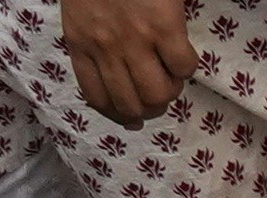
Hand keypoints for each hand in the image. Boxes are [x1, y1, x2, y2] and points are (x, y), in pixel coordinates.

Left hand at [62, 0, 200, 124]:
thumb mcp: (81, 9)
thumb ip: (92, 37)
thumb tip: (117, 72)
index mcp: (80, 41)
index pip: (97, 98)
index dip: (118, 115)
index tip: (132, 117)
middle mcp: (106, 48)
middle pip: (131, 105)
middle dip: (149, 109)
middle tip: (159, 95)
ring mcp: (135, 39)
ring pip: (159, 94)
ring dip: (170, 90)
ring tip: (172, 74)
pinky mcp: (163, 27)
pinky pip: (183, 66)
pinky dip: (186, 66)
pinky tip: (182, 51)